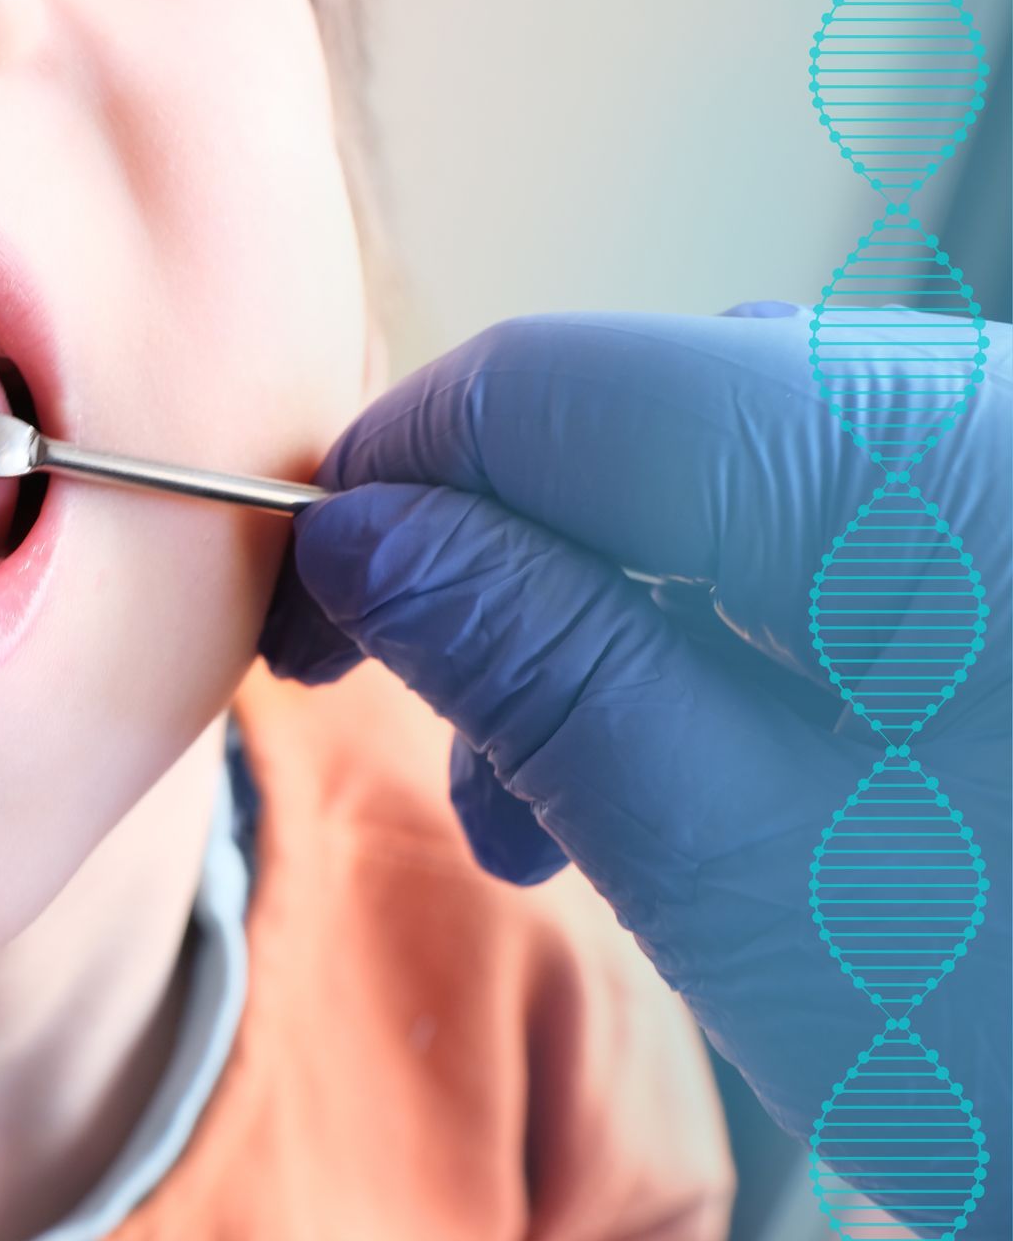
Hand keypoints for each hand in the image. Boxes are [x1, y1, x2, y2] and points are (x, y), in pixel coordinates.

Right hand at [260, 304, 1008, 1228]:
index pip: (556, 384)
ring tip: (553, 814)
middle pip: (636, 415)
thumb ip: (536, 669)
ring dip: (592, 622)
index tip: (305, 615)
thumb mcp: (745, 865)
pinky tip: (683, 764)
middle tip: (440, 745)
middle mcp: (988, 415)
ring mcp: (1010, 476)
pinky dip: (705, 636)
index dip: (391, 480)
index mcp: (927, 463)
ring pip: (715, 474)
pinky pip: (815, 531)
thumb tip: (360, 539)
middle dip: (495, 570)